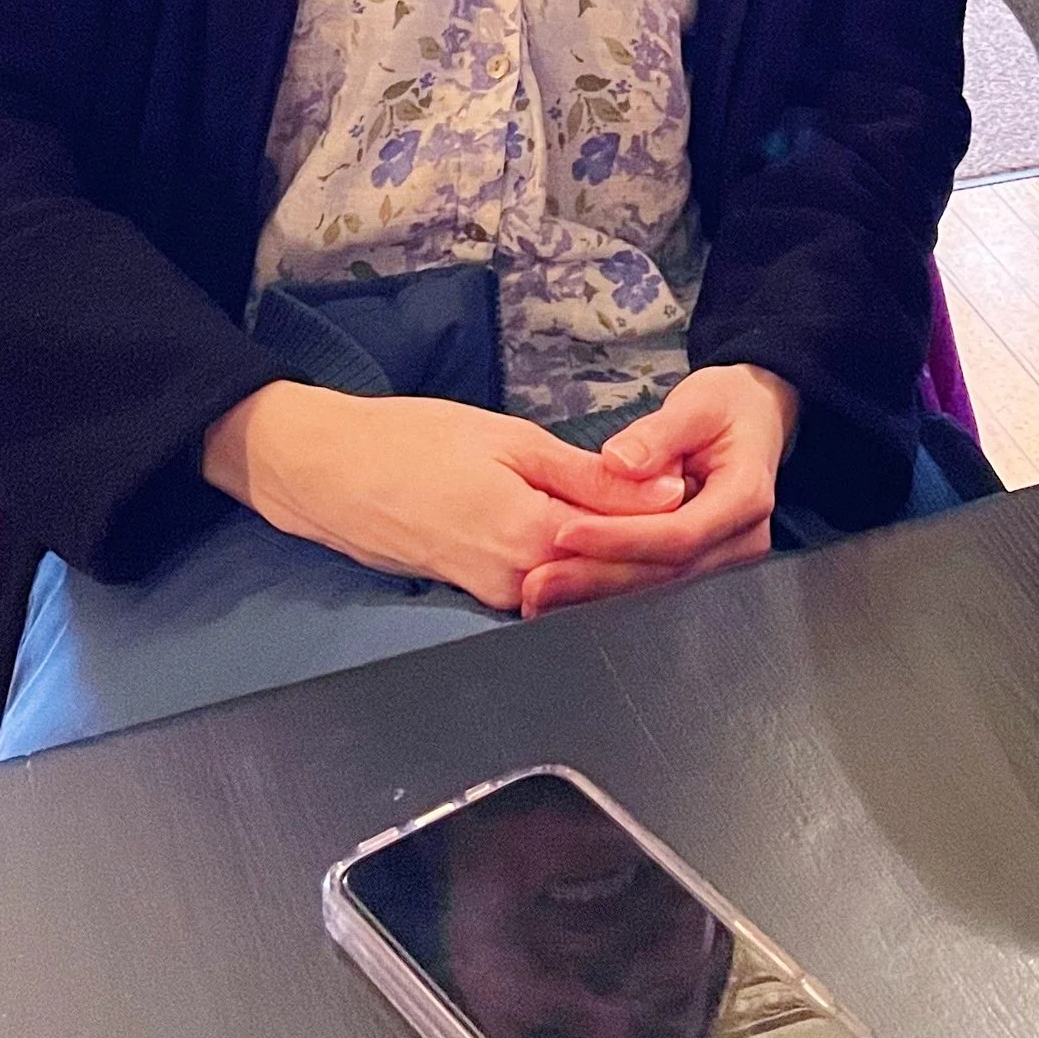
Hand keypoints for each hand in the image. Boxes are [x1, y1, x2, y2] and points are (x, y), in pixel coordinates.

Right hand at [201, 383, 686, 615]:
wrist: (330, 473)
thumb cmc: (414, 442)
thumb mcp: (512, 441)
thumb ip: (591, 477)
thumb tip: (666, 493)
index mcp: (532, 537)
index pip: (633, 548)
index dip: (676, 526)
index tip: (709, 496)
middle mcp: (518, 583)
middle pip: (612, 579)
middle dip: (658, 550)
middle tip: (693, 507)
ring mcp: (496, 596)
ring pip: (581, 586)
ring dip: (620, 558)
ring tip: (653, 514)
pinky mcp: (478, 594)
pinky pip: (546, 586)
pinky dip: (578, 563)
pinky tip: (596, 531)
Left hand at [519, 365, 797, 617]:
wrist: (755, 418)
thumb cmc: (727, 406)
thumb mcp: (697, 403)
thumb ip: (660, 434)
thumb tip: (619, 463)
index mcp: (746, 496)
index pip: (680, 533)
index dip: (622, 538)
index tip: (566, 531)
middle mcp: (742, 539)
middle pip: (665, 571)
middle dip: (597, 577)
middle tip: (537, 582)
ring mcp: (724, 557)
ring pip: (657, 584)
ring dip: (596, 590)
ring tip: (538, 592)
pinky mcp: (701, 562)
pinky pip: (654, 577)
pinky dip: (608, 582)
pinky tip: (565, 586)